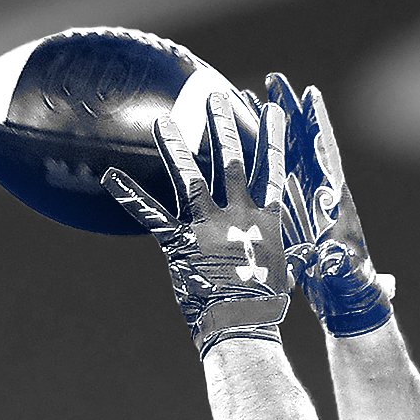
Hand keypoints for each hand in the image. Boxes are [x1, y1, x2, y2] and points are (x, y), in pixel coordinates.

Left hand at [102, 94, 312, 356]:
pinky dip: (130, 194)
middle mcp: (238, 214)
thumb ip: (290, 252)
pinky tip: (109, 175)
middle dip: (226, 125)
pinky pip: (151, 214)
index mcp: (267, 219)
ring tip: (162, 121)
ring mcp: (208, 226)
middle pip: (233, 161)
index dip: (273, 139)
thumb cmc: (264, 303)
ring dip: (177, 147)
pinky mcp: (181, 243)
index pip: (272, 170)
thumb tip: (310, 252)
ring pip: (191, 177)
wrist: (243, 325)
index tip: (274, 111)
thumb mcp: (285, 271)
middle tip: (218, 94)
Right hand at [267, 73, 393, 337]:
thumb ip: (345, 270)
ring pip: (285, 155)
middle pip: (303, 143)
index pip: (326, 156)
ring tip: (248, 97)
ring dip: (269, 127)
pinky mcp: (292, 212)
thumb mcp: (347, 278)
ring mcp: (307, 200)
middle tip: (274, 78)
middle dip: (289, 111)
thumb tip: (342, 264)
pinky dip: (258, 157)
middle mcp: (322, 194)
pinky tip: (238, 139)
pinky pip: (272, 178)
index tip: (310, 95)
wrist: (346, 301)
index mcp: (338, 204)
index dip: (319, 126)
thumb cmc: (351, 288)